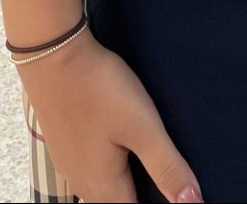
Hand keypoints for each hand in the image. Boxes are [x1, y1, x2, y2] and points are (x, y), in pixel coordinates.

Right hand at [16, 30, 200, 203]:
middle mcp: (83, 184)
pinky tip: (118, 146)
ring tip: (146, 164)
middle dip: (141, 195)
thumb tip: (194, 203)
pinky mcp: (63, 144)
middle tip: (163, 177)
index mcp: (104, 189)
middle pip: (118, 202)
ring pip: (102, 188)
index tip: (171, 190)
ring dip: (124, 183)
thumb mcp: (142, 127)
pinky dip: (109, 167)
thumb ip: (167, 167)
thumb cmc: (100, 90)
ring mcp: (69, 164)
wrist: (52, 57)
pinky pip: (90, 169)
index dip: (159, 202)